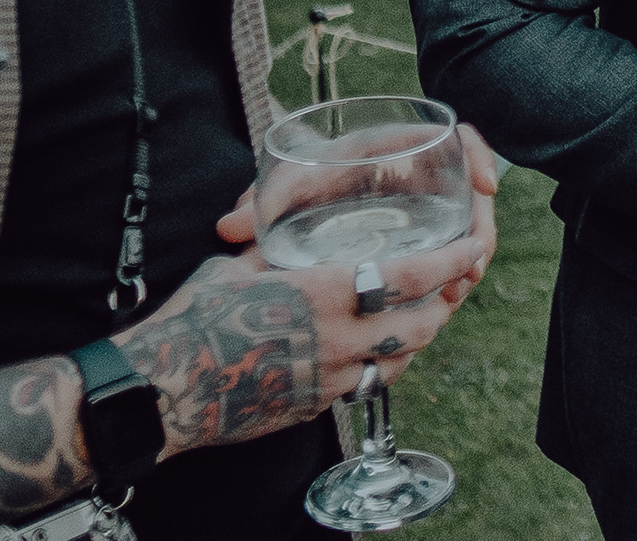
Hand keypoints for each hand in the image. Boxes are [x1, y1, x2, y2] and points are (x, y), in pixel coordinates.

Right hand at [134, 127, 501, 457]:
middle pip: (421, 324)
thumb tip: (288, 229)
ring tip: (417, 318)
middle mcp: (340, 338)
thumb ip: (280, 250)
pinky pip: (365, 388)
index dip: (450, 260)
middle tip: (448, 286)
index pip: (412, 274)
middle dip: (443, 303)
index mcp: (327, 292)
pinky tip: (370, 356)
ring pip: (399, 361)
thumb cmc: (196, 318)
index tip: (470, 245)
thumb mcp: (243, 266)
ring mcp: (330, 379)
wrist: (165, 389)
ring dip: (416, 339)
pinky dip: (379, 368)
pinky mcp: (315, 407)